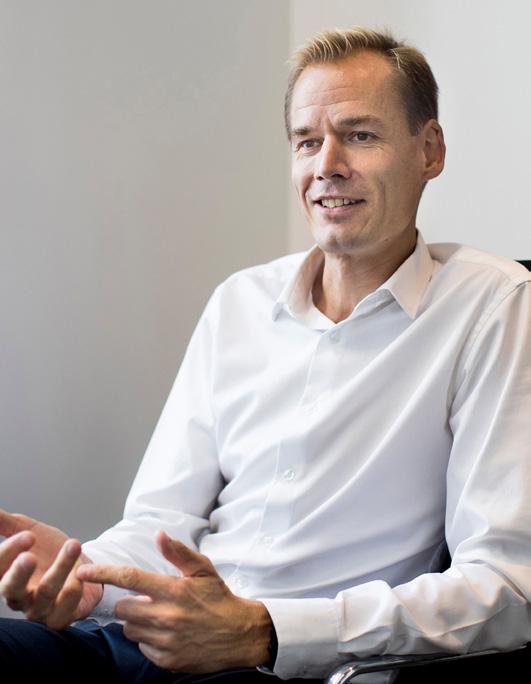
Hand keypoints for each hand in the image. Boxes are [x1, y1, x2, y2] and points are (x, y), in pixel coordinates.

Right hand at [0, 509, 102, 628]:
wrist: (81, 565)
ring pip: (45, 594)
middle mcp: (19, 596)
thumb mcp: (29, 531)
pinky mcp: (60, 617)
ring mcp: (39, 609)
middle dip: (19, 573)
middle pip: (11, 589)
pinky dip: (74, 592)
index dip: (8, 552)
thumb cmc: (49, 550)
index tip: (28, 535)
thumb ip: (8, 523)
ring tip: (73, 545)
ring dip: (60, 569)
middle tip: (29, 556)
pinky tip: (81, 573)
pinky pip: (64, 610)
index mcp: (7, 574)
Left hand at [77, 530, 271, 672]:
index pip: (129, 578)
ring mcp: (165, 640)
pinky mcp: (166, 660)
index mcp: (173, 590)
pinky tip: (166, 634)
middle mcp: (166, 616)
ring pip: (129, 629)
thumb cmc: (219, 598)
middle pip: (124, 608)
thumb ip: (178, 552)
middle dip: (130, 603)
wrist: (240, 635)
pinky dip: (148, 640)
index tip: (83, 571)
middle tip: (149, 600)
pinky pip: (142, 647)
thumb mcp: (203, 570)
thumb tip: (158, 535)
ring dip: (138, 622)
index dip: (103, 573)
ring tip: (159, 617)